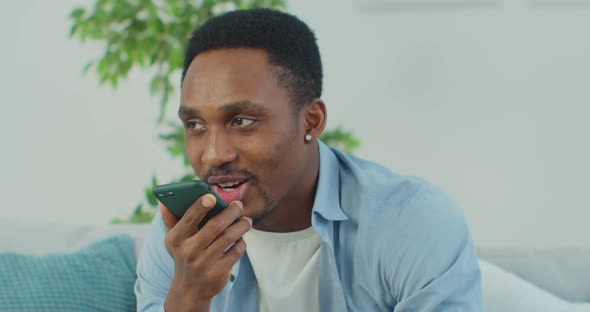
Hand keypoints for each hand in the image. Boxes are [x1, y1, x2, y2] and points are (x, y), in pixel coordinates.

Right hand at [159, 194, 251, 310]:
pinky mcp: (219, 271)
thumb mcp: (173, 240)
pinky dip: (242, 242)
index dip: (201, 206)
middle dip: (231, 212)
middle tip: (239, 205)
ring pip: (229, 237)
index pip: (190, 218)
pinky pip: (236, 251)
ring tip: (246, 220)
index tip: (212, 196)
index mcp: (177, 238)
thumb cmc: (183, 255)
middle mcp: (190, 250)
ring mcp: (205, 262)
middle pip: (215, 225)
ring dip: (241, 225)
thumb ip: (170, 219)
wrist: (189, 290)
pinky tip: (241, 238)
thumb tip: (162, 201)